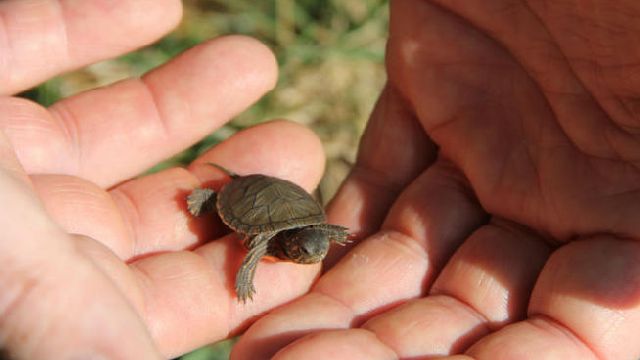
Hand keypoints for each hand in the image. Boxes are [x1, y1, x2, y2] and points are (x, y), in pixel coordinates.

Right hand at [0, 1, 326, 357]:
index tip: (310, 235)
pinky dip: (89, 25)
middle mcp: (18, 234)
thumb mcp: (5, 270)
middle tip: (304, 146)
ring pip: (96, 131)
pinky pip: (30, 44)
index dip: (240, 273)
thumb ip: (85, 331)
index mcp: (38, 297)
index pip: (161, 301)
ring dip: (179, 100)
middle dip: (230, 181)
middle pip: (145, 215)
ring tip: (258, 62)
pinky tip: (161, 6)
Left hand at [233, 1, 639, 358]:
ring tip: (269, 338)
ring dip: (344, 298)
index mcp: (639, 228)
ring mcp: (495, 156)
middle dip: (391, 349)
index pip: (568, 340)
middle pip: (469, 309)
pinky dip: (332, 217)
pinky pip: (377, 177)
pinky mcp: (435, 102)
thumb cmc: (637, 15)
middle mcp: (566, 207)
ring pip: (410, 254)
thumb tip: (625, 309)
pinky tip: (281, 256)